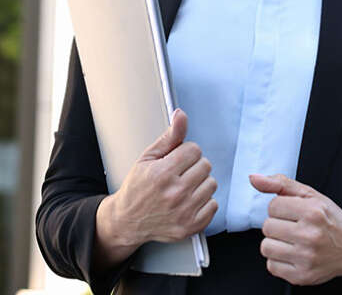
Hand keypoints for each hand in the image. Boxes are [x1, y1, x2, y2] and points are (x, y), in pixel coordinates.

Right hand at [96, 109, 217, 257]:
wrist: (127, 221)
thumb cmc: (137, 188)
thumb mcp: (147, 158)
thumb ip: (169, 137)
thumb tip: (181, 115)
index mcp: (162, 174)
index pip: (194, 150)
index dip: (185, 153)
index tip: (175, 161)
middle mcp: (175, 194)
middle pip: (205, 165)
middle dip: (193, 167)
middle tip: (178, 175)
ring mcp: (184, 212)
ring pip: (212, 184)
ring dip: (200, 184)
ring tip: (182, 188)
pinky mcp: (192, 226)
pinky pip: (214, 204)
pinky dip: (204, 202)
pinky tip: (188, 202)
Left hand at [250, 174, 341, 285]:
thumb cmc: (331, 220)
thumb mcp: (311, 195)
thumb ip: (281, 184)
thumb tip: (254, 179)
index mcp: (313, 211)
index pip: (273, 206)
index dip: (282, 208)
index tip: (295, 213)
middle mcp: (310, 235)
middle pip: (267, 227)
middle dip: (278, 225)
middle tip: (296, 228)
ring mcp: (306, 258)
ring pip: (266, 247)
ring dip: (276, 243)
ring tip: (293, 241)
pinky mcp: (302, 276)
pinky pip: (271, 266)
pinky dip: (279, 260)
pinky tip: (294, 254)